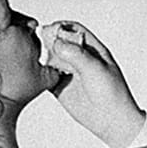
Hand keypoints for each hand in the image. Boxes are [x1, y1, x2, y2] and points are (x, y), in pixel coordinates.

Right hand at [46, 22, 146, 147]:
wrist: (112, 121)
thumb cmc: (112, 93)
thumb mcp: (96, 69)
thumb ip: (77, 54)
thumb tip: (56, 42)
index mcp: (93, 49)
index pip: (74, 29)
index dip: (61, 26)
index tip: (49, 30)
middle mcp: (80, 58)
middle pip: (59, 41)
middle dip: (47, 40)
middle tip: (37, 44)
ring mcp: (70, 72)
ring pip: (50, 57)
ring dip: (41, 55)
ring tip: (34, 58)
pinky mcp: (60, 86)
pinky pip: (46, 75)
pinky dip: (38, 72)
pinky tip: (35, 73)